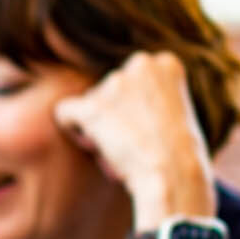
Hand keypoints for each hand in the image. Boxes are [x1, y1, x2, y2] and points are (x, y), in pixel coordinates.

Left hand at [52, 50, 214, 229]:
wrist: (174, 175)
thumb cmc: (175, 155)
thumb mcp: (171, 112)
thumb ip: (146, 96)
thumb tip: (114, 101)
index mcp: (164, 64)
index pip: (130, 78)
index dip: (131, 106)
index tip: (146, 126)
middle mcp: (140, 65)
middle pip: (106, 90)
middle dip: (111, 115)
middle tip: (130, 141)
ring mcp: (115, 84)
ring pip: (88, 104)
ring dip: (97, 127)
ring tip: (119, 149)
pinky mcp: (92, 106)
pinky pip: (64, 112)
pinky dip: (72, 130)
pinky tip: (92, 146)